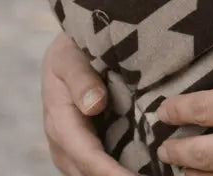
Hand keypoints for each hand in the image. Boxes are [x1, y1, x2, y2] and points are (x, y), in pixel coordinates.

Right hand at [41, 31, 132, 175]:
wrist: (67, 49)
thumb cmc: (71, 49)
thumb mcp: (70, 57)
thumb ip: (81, 80)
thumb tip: (94, 106)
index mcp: (59, 121)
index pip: (88, 156)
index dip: (112, 173)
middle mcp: (62, 143)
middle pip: (90, 174)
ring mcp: (72, 148)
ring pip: (92, 174)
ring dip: (117, 175)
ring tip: (154, 174)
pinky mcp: (84, 146)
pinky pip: (98, 166)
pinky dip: (117, 171)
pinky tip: (143, 169)